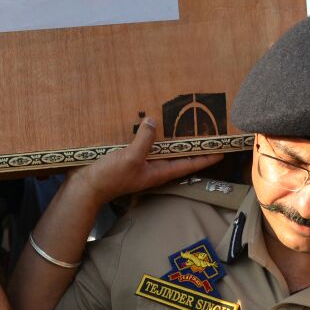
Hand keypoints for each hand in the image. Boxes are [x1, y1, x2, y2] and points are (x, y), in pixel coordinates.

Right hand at [71, 118, 222, 204]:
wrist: (85, 187)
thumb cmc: (110, 177)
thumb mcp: (130, 158)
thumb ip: (144, 140)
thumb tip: (154, 122)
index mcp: (159, 172)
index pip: (190, 164)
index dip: (207, 157)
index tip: (223, 150)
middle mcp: (153, 168)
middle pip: (178, 156)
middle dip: (192, 145)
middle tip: (206, 131)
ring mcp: (141, 164)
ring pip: (162, 149)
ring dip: (171, 138)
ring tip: (182, 124)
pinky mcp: (128, 158)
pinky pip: (145, 145)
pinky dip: (150, 135)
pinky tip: (149, 125)